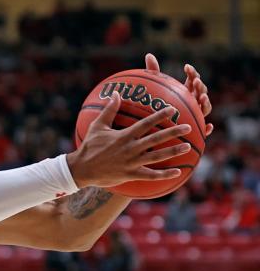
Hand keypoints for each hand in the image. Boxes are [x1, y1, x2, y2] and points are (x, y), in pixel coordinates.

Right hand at [66, 91, 191, 187]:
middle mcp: (130, 148)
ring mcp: (132, 162)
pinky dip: (164, 175)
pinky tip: (177, 172)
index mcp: (124, 136)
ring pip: (157, 157)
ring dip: (173, 152)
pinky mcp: (131, 174)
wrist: (81, 169)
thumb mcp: (97, 127)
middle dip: (174, 132)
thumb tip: (116, 94)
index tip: (173, 109)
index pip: (146, 123)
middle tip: (189, 127)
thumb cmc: (89, 147)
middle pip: (156, 139)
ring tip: (188, 147)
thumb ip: (109, 110)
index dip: (160, 116)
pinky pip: (151, 175)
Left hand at [145, 53, 212, 134]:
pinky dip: (207, 128)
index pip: (192, 80)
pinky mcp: (193, 129)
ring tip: (202, 97)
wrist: (151, 131)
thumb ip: (154, 72)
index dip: (192, 73)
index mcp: (185, 92)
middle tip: (195, 81)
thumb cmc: (153, 106)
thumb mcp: (154, 88)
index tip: (186, 67)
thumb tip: (149, 54)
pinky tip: (208, 126)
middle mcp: (191, 103)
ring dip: (206, 102)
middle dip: (200, 86)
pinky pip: (202, 131)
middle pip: (200, 93)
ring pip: (205, 109)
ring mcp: (194, 115)